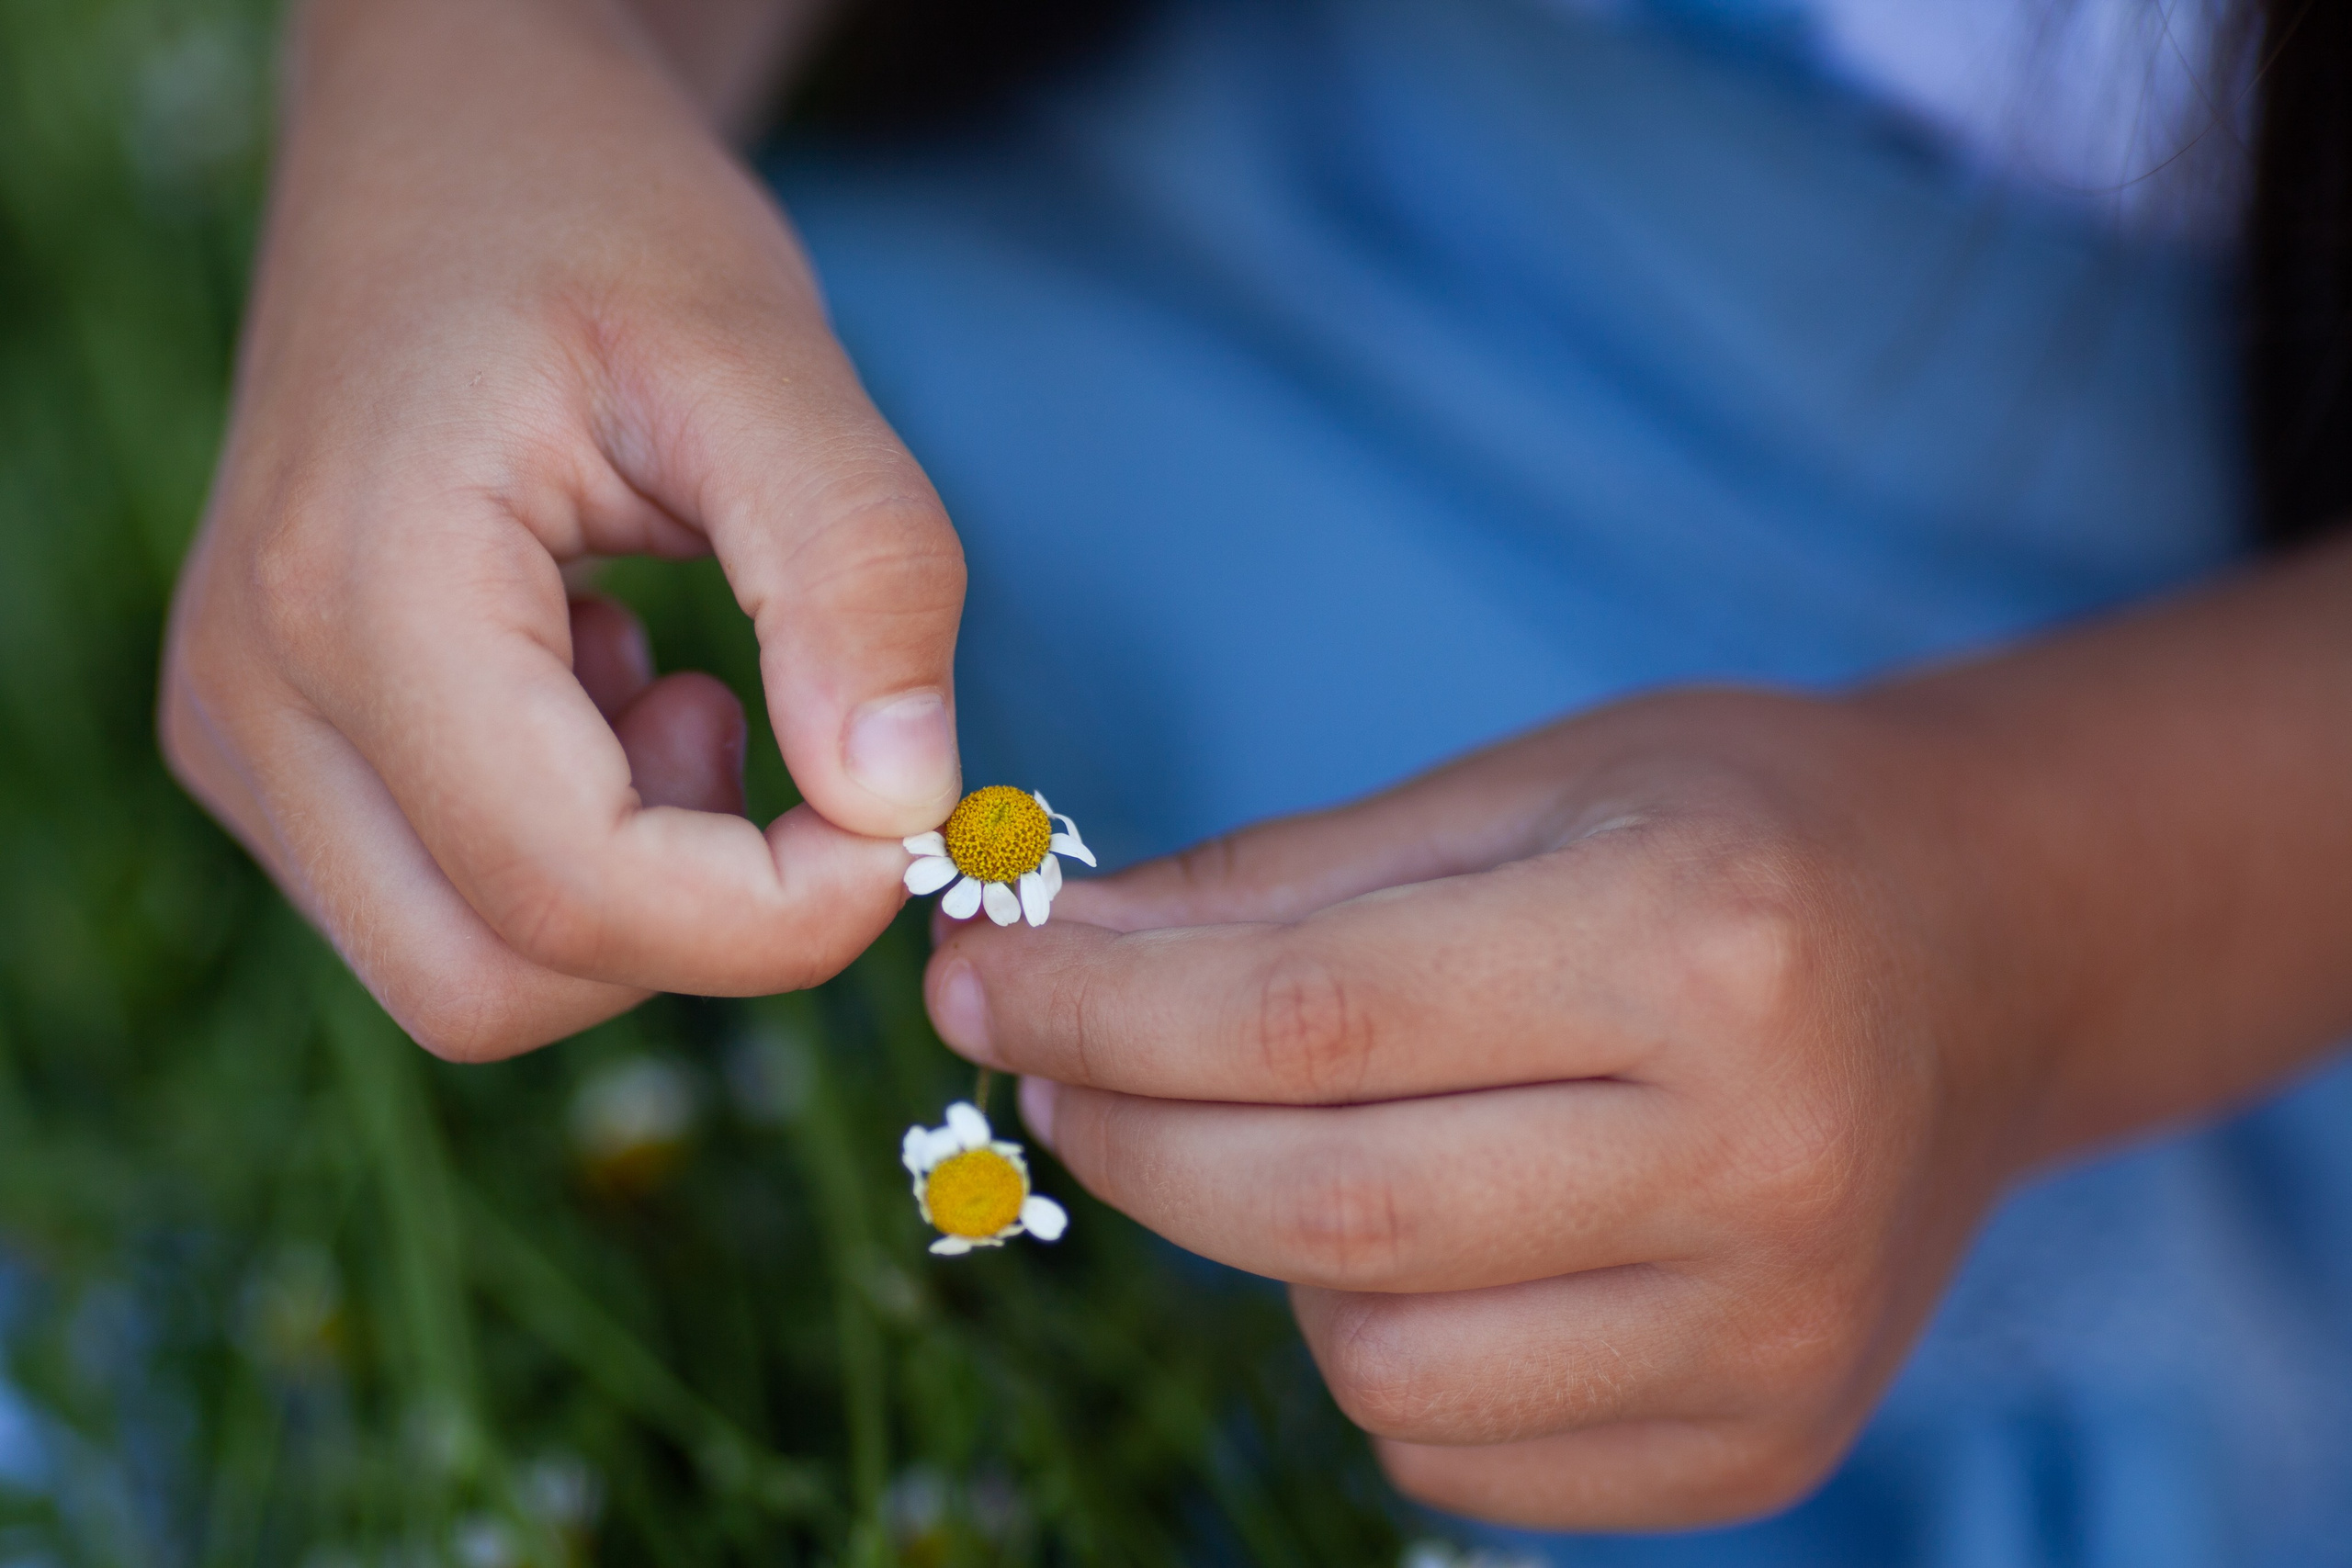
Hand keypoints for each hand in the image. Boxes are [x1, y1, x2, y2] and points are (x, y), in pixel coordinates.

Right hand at [162, 0, 959, 1056]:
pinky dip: (574, 855)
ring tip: (681, 683)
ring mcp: (242, 733)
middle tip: (776, 739)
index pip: (569, 892)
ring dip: (633, 891)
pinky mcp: (273, 749)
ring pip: (466, 973)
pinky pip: (442, 908)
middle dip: (695, 923)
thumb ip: (860, 572)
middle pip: (496, 985)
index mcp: (358, 593)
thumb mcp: (765, 357)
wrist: (448, 143)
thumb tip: (907, 806)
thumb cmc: (599, 219)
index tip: (902, 826)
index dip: (776, 917)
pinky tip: (608, 685)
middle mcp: (254, 693)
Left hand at [921, 555, 2351, 1531]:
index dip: (1101, 1011)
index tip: (975, 981)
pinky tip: (1424, 1239)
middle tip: (1050, 1069)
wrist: (1985, 959)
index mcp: (1698, 950)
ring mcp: (1772, 1337)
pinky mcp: (1765, 1445)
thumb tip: (1057, 951)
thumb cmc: (1735, 836)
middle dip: (1127, 1140)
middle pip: (1326, 1209)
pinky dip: (1381, 1353)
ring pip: (1376, 1362)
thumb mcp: (1525, 788)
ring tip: (1296, 1140)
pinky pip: (1457, 1454)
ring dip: (1264, 1256)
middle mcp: (1756, 1165)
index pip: (1310, 1020)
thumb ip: (1288, 880)